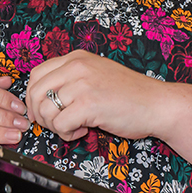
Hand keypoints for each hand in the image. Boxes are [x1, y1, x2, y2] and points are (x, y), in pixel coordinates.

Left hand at [25, 50, 169, 141]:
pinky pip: (60, 124)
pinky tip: (83, 131)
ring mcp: (82, 84)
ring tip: (75, 127)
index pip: (36, 74)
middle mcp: (77, 66)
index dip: (34, 97)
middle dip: (40, 114)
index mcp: (77, 58)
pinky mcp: (89, 104)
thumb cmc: (130, 95)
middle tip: (57, 124)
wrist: (158, 104)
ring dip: (56, 126)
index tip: (43, 111)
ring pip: (45, 110)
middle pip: (35, 92)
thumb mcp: (96, 75)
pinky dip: (68, 134)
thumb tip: (42, 98)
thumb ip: (71, 79)